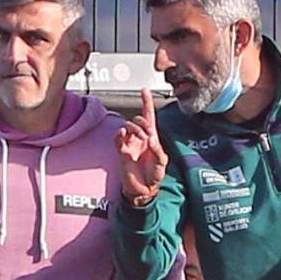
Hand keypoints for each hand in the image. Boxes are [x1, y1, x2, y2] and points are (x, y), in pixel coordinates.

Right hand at [115, 89, 167, 204]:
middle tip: (147, 135)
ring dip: (134, 129)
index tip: (144, 90)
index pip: (148, 115)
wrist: (143, 188)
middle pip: (138, 119)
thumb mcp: (162, 163)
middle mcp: (140, 137)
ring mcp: (130, 143)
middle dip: (143, 123)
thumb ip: (158, 150)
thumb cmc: (154, 175)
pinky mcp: (121, 151)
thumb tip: (150, 139)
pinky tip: (123, 136)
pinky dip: (120, 134)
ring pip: (128, 126)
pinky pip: (118, 138)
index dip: (146, 102)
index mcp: (151, 137)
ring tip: (139, 139)